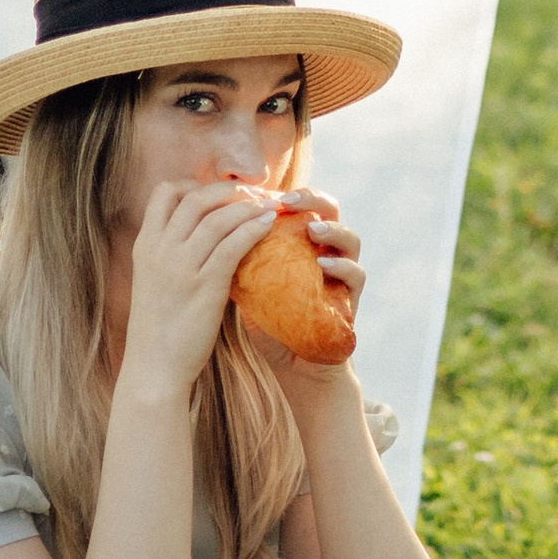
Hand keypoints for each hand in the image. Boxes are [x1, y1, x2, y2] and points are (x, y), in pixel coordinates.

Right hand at [121, 176, 275, 399]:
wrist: (153, 368)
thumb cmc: (159, 330)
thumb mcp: (154, 282)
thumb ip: (172, 256)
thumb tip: (205, 237)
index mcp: (144, 245)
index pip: (165, 192)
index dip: (194, 185)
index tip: (218, 193)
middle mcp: (159, 249)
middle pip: (196, 197)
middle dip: (229, 189)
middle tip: (253, 193)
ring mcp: (180, 266)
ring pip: (219, 217)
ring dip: (249, 206)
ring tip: (270, 206)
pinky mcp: (204, 286)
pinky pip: (233, 244)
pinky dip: (254, 229)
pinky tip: (269, 226)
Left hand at [251, 186, 365, 378]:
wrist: (291, 366)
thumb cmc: (269, 321)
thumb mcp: (247, 285)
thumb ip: (236, 257)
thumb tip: (200, 230)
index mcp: (301, 242)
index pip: (298, 205)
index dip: (280, 193)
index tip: (258, 191)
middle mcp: (326, 251)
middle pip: (329, 209)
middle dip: (312, 199)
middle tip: (288, 201)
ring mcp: (343, 273)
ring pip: (350, 238)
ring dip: (332, 230)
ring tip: (311, 230)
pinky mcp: (353, 298)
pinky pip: (357, 275)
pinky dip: (342, 267)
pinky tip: (324, 266)